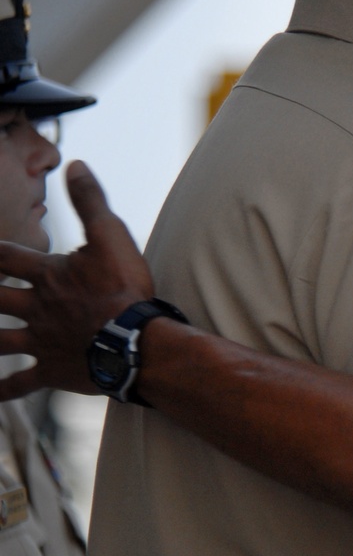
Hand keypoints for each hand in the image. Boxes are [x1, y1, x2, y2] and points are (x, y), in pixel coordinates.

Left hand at [0, 161, 151, 397]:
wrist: (136, 342)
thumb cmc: (124, 289)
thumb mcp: (111, 236)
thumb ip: (90, 201)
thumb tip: (75, 165)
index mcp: (48, 276)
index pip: (8, 256)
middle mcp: (37, 307)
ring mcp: (42, 341)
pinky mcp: (52, 369)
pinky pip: (22, 382)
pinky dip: (5, 389)